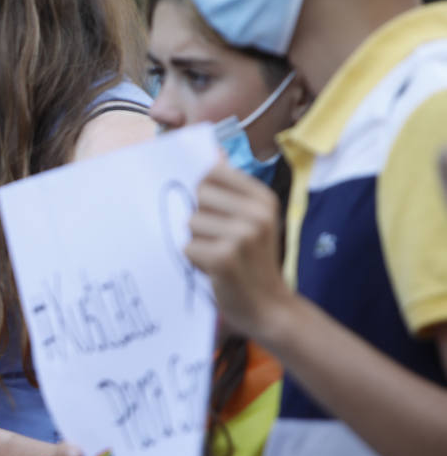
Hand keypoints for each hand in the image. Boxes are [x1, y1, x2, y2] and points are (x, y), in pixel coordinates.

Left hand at [185, 162, 292, 337]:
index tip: (207, 208)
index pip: (211, 172)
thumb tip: (213, 148)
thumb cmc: (250, 260)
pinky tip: (213, 269)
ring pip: (189, 222)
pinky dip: (193, 260)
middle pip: (197, 195)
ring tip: (215, 255)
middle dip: (197, 218)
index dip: (200, 189)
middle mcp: (256, 213)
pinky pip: (187, 246)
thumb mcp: (249, 219)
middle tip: (216, 240)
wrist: (269, 307)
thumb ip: (229, 187)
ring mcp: (242, 235)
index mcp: (262, 198)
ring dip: (195, 241)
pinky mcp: (225, 257)